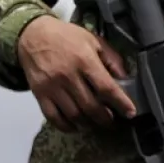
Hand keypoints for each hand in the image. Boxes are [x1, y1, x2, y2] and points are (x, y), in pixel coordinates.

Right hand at [16, 15, 135, 130]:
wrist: (34, 36)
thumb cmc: (67, 37)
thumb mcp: (93, 40)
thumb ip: (110, 59)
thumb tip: (124, 79)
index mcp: (84, 60)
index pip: (106, 87)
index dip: (120, 103)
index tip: (130, 112)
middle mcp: (68, 76)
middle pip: (90, 106)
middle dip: (105, 118)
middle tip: (112, 121)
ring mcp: (52, 87)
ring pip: (73, 115)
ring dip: (88, 123)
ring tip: (95, 123)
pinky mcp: (40, 94)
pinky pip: (53, 117)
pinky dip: (66, 126)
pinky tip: (75, 126)